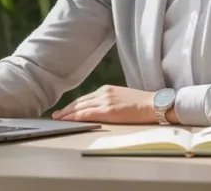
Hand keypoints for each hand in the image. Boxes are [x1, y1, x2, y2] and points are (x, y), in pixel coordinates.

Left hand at [51, 85, 170, 123]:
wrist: (154, 104)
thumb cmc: (142, 104)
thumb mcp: (122, 98)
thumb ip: (110, 101)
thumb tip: (101, 110)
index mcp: (106, 89)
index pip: (84, 98)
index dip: (73, 105)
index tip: (64, 110)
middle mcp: (103, 93)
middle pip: (79, 102)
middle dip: (66, 109)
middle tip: (56, 115)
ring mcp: (105, 101)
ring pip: (80, 107)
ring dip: (67, 114)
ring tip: (58, 119)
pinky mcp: (108, 110)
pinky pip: (87, 113)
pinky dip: (75, 117)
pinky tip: (68, 120)